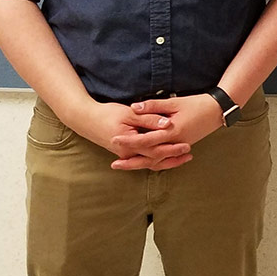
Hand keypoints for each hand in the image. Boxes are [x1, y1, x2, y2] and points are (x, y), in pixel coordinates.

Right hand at [64, 100, 190, 169]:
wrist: (86, 120)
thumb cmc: (107, 114)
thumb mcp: (130, 113)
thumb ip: (149, 118)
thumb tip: (168, 123)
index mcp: (129, 143)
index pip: (155, 149)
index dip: (172, 148)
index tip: (187, 144)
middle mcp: (128, 153)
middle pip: (155, 159)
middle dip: (173, 157)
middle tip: (190, 152)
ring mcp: (126, 154)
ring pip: (150, 162)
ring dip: (167, 160)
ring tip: (184, 157)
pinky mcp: (126, 153)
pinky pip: (145, 159)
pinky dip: (158, 158)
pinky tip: (169, 155)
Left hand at [109, 94, 223, 170]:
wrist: (217, 110)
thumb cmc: (197, 104)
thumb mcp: (174, 102)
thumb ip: (153, 106)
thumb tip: (133, 107)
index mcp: (172, 132)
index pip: (146, 140)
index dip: (129, 140)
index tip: (114, 139)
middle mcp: (175, 143)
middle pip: (150, 157)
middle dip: (132, 161)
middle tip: (115, 164)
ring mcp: (180, 146)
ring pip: (158, 160)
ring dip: (142, 164)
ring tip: (127, 165)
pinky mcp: (183, 146)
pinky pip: (166, 158)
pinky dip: (155, 162)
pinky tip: (146, 162)